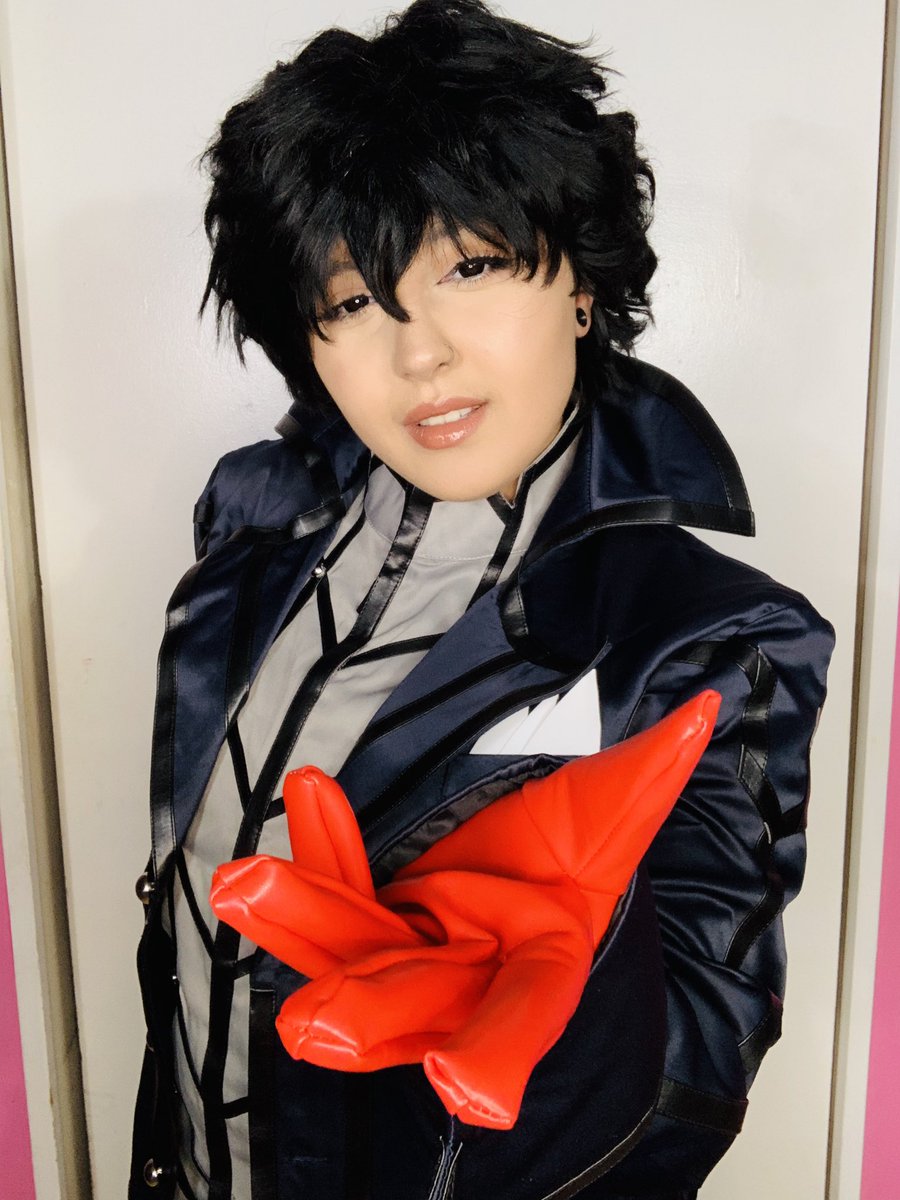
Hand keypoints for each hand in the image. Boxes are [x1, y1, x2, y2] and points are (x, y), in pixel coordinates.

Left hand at [211, 689, 719, 1127]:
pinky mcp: (366, 924)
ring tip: (250, 882)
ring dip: (300, 919)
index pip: (528, 1014)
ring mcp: (409, 953)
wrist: (524, 863)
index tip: (469, 1093)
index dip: (501, 1052)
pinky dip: (321, 853)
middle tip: (319, 1025)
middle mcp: (468, 974)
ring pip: (347, 950)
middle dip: (370, 1010)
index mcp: (541, 962)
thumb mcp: (616, 809)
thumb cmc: (574, 852)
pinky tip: (310, 797)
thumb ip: (653, 768)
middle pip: (417, 1001)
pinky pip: (336, 892)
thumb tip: (705, 709)